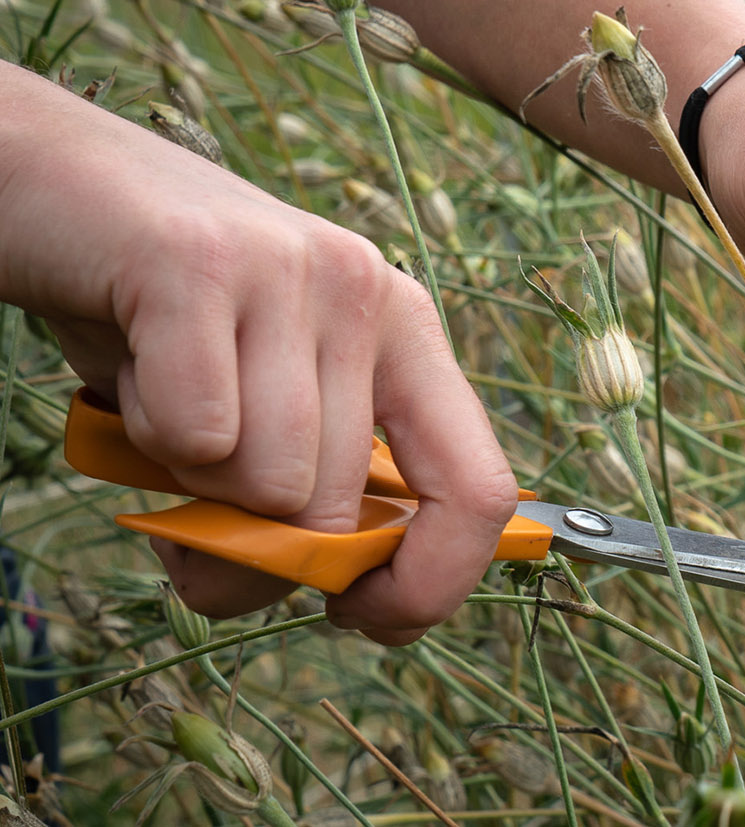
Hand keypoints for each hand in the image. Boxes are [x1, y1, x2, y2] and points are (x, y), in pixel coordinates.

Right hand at [0, 64, 516, 645]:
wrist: (50, 184)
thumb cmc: (162, 319)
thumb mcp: (264, 399)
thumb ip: (312, 487)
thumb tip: (335, 596)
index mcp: (406, 334)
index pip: (479, 488)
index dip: (429, 584)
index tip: (361, 619)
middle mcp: (370, 294)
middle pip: (333, 513)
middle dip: (244, 549)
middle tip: (185, 489)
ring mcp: (293, 271)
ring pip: (266, 484)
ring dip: (187, 480)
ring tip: (160, 401)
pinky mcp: (200, 262)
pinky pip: (196, 432)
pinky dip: (143, 431)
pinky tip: (130, 364)